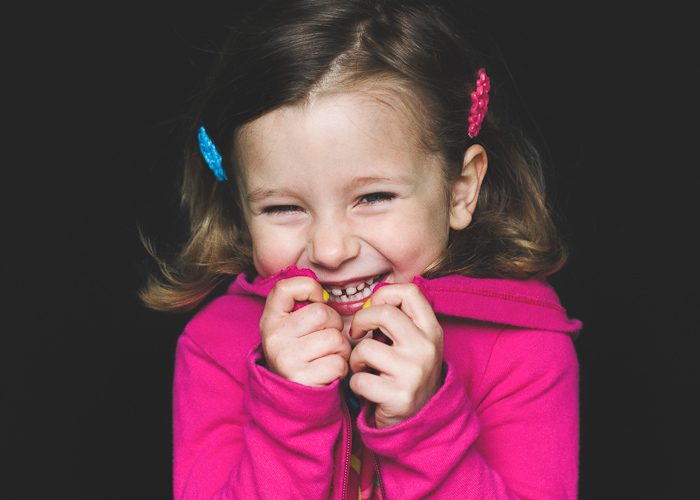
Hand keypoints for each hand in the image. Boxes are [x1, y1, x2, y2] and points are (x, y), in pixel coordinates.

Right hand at [259, 277, 351, 386]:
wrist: (292, 398)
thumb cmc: (301, 354)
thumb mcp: (291, 328)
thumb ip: (302, 305)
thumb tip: (326, 294)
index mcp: (270, 320)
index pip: (285, 288)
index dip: (309, 289)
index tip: (317, 301)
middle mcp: (274, 337)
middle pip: (322, 313)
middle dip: (334, 325)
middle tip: (326, 339)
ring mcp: (286, 358)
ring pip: (335, 338)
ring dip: (341, 349)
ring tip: (328, 356)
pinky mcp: (302, 378)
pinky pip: (338, 362)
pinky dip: (341, 368)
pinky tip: (328, 372)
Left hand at [348, 283, 443, 427]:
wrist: (420, 422)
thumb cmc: (406, 374)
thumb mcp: (414, 343)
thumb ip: (400, 320)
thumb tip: (373, 299)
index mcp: (431, 330)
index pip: (409, 292)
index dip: (384, 295)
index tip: (373, 310)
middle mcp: (426, 348)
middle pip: (384, 313)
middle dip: (361, 321)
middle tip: (357, 335)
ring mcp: (413, 372)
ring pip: (365, 348)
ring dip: (355, 359)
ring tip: (363, 367)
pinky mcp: (398, 396)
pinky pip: (359, 379)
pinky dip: (355, 384)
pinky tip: (367, 388)